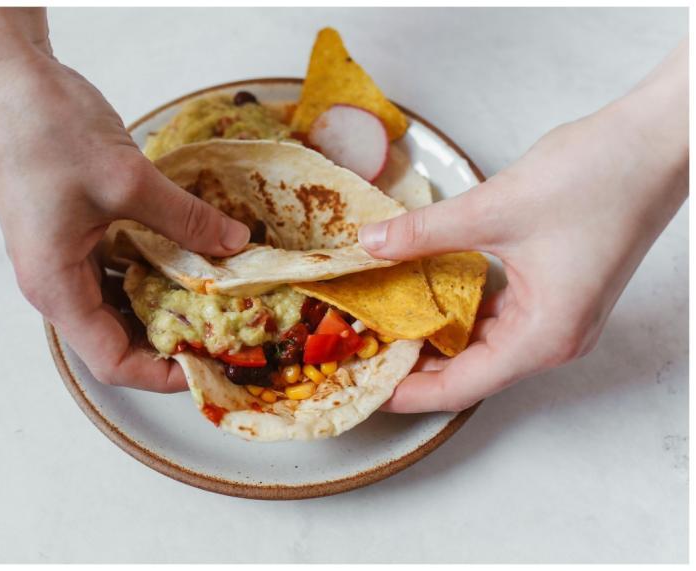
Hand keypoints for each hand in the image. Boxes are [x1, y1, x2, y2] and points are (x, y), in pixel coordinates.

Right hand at [0, 9, 249, 390]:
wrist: (4, 78)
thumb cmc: (44, 130)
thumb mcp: (126, 179)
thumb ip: (184, 219)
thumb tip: (237, 246)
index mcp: (56, 286)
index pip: (113, 362)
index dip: (163, 375)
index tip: (212, 364)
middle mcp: (57, 282)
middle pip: (120, 337)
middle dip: (173, 339)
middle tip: (228, 329)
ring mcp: (65, 256)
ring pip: (123, 301)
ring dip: (169, 302)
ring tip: (221, 298)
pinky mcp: (76, 230)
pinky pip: (121, 266)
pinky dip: (158, 267)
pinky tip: (194, 256)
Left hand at [359, 40, 687, 412]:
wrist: (654, 143)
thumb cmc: (597, 179)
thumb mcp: (493, 209)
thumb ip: (424, 233)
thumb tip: (372, 243)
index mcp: (543, 336)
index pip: (461, 387)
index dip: (408, 392)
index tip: (366, 387)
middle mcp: (553, 338)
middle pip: (470, 372)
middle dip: (415, 366)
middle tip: (364, 353)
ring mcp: (557, 317)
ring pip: (483, 346)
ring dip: (435, 339)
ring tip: (383, 329)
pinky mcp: (555, 293)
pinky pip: (497, 319)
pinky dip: (459, 314)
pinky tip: (426, 299)